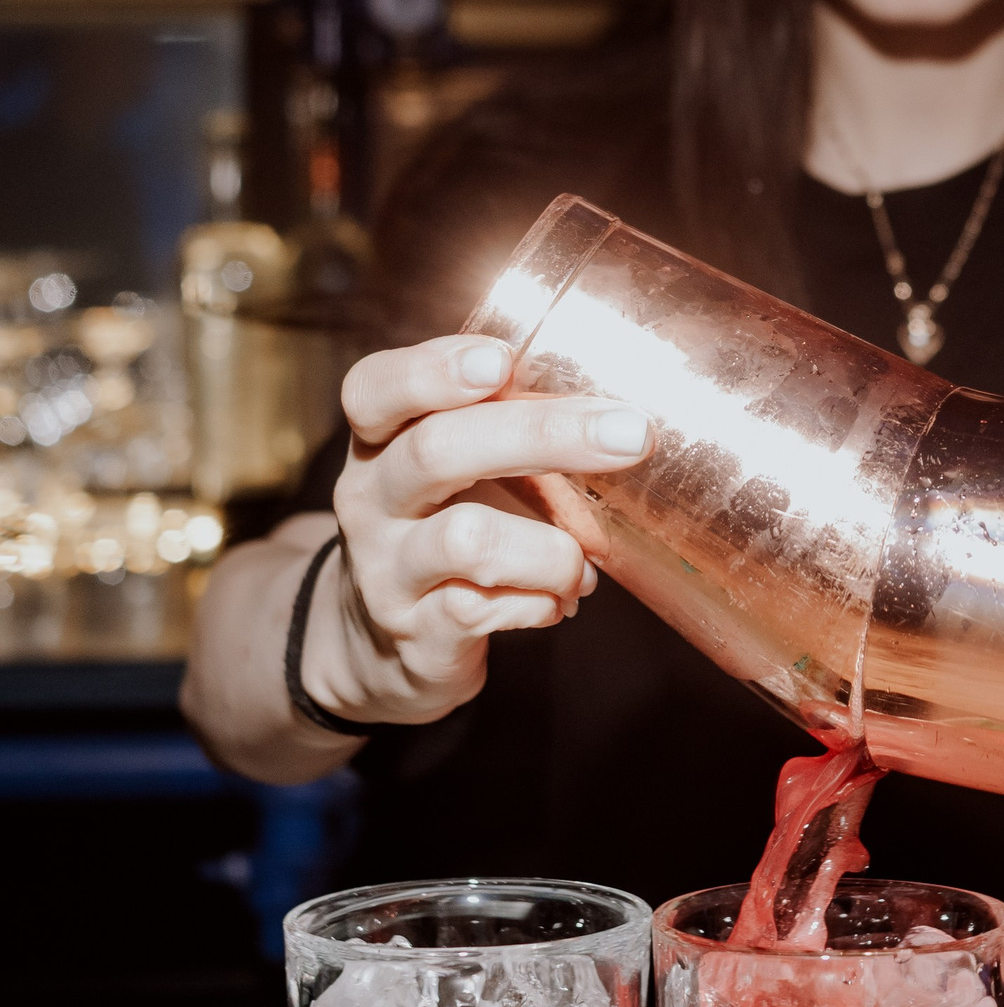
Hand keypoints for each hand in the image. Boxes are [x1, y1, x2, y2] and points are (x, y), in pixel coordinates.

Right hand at [303, 335, 652, 729]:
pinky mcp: (416, 636)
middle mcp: (369, 501)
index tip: (500, 359)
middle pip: (437, 451)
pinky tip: (559, 602)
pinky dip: (539, 603)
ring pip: (467, 539)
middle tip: (631, 435)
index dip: (431, 370)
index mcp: (379, 444)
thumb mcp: (452, 473)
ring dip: (552, 548)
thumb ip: (507, 430)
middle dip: (544, 435)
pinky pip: (480, 611)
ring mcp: (386, 572)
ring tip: (584, 565)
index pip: (374, 391)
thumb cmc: (443, 532)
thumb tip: (621, 414)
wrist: (383, 648)